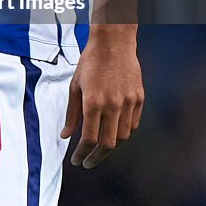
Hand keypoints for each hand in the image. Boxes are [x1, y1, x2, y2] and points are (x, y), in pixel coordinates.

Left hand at [60, 27, 143, 168]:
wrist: (114, 42)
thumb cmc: (91, 62)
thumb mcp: (75, 85)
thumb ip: (71, 113)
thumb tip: (66, 136)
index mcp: (93, 102)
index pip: (88, 139)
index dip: (81, 154)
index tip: (76, 160)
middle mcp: (112, 105)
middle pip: (107, 144)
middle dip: (96, 158)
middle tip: (88, 163)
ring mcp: (129, 103)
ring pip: (122, 137)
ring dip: (111, 148)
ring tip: (100, 150)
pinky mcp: (139, 99)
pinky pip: (133, 124)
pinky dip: (124, 134)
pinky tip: (114, 135)